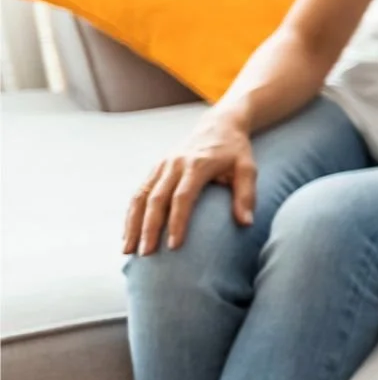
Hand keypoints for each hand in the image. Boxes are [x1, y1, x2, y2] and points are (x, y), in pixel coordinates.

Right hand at [124, 109, 256, 255]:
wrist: (218, 125)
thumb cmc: (235, 151)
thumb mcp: (248, 168)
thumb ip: (246, 195)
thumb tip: (246, 224)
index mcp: (197, 164)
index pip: (183, 197)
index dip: (177, 222)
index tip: (174, 246)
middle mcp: (174, 164)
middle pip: (156, 199)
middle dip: (149, 228)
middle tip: (146, 254)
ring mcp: (161, 165)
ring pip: (141, 196)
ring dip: (132, 224)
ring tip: (128, 251)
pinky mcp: (155, 169)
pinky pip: (139, 193)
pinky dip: (131, 214)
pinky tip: (128, 234)